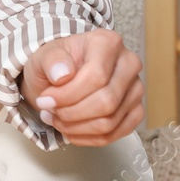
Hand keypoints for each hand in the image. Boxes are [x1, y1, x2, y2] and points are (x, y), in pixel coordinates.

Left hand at [20, 28, 144, 145]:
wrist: (59, 76)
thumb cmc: (55, 64)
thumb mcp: (44, 55)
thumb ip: (51, 60)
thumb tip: (62, 73)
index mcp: (108, 42)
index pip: (96, 76)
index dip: (68, 95)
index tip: (46, 99)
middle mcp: (128, 64)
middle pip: (106, 102)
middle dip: (71, 113)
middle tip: (49, 110)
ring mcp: (135, 90)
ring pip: (109, 122)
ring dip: (76, 127)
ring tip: (56, 119)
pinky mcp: (135, 112)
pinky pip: (115, 135)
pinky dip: (87, 138)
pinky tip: (70, 129)